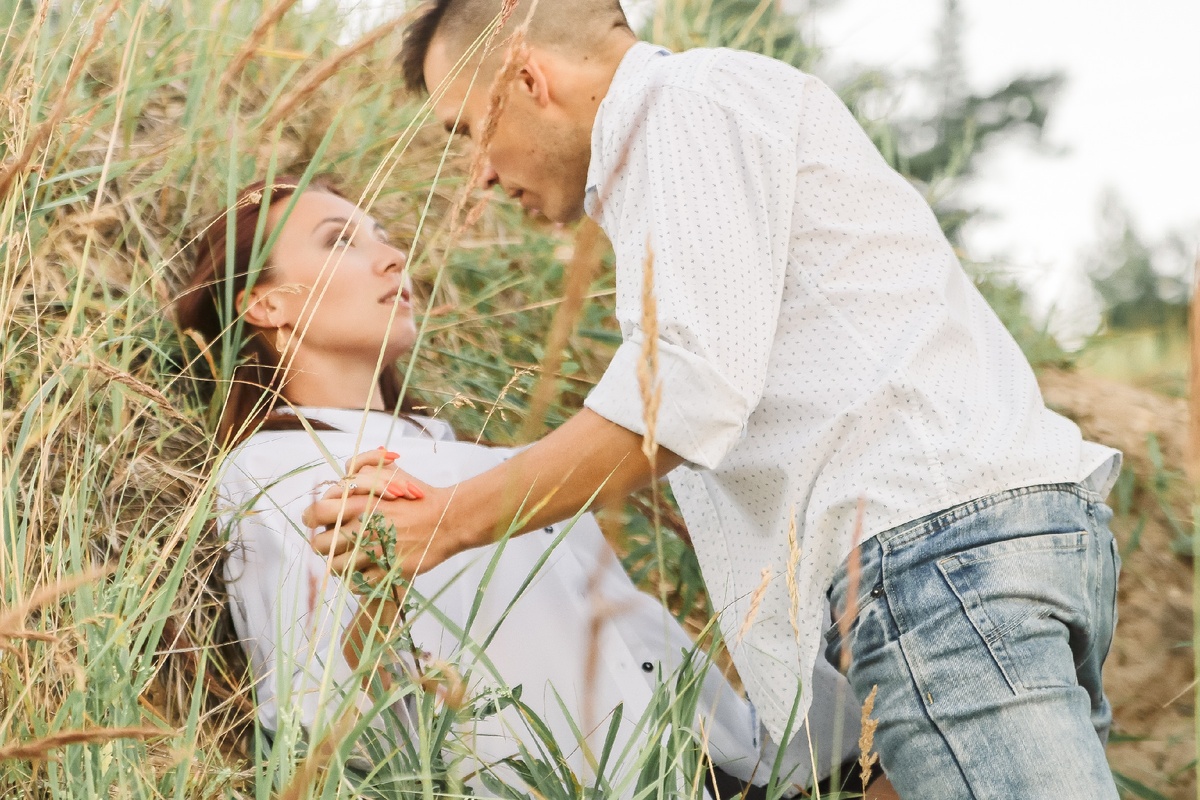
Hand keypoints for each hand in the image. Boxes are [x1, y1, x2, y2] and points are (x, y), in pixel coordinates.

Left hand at [304, 449, 463, 582]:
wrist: (447, 520)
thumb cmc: (418, 497)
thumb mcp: (390, 473)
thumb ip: (362, 469)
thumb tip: (342, 475)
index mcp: (358, 504)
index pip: (315, 514)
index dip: (312, 518)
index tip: (318, 522)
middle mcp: (361, 528)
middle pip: (319, 545)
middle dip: (324, 544)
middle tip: (335, 543)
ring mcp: (372, 552)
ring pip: (335, 567)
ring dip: (339, 563)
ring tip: (350, 559)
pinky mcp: (385, 572)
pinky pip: (356, 584)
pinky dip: (356, 581)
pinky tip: (365, 572)